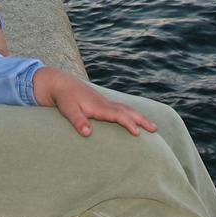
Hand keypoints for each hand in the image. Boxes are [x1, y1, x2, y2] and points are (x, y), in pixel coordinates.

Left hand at [32, 68, 156, 137]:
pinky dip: (130, 113)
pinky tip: (132, 118)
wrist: (60, 83)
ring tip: (150, 125)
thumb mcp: (68, 111)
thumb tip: (88, 133)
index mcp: (99, 106)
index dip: (128, 124)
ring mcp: (104, 102)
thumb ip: (78, 121)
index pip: (118, 115)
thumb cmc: (63, 99)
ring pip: (126, 109)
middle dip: (142, 119)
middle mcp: (105, 103)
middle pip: (127, 111)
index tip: (138, 133)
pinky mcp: (102, 103)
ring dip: (138, 116)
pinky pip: (121, 109)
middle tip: (155, 129)